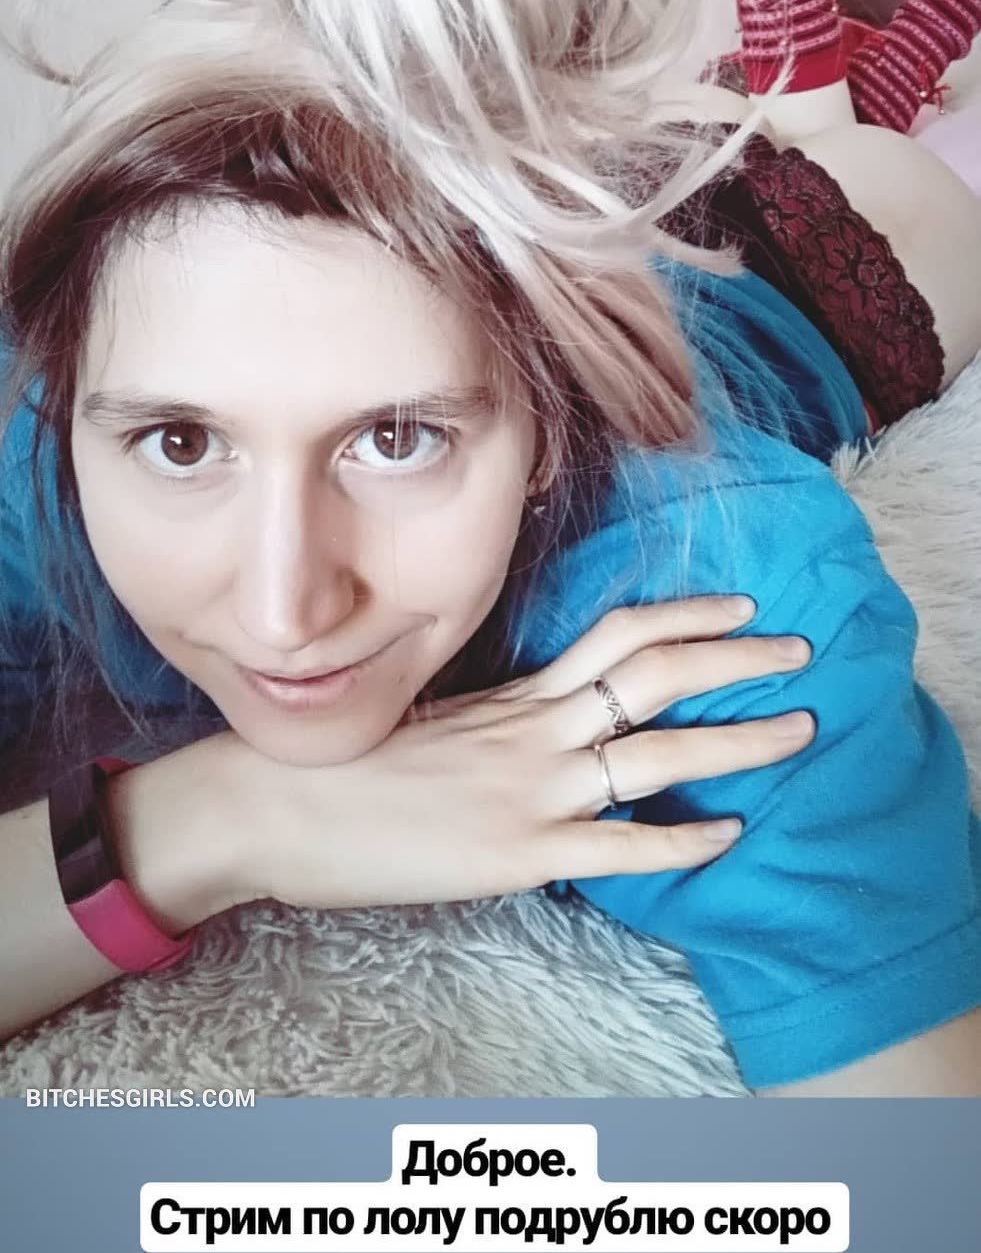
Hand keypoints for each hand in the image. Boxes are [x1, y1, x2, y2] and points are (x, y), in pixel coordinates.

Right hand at [229, 596, 813, 909]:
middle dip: (737, 660)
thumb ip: (498, 718)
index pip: (617, 635)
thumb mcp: (432, 719)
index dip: (687, 614)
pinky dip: (680, 841)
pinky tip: (728, 836)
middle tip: (798, 650)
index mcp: (515, 696)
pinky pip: (619, 848)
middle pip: (657, 675)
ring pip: (656, 750)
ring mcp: (530, 789)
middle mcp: (535, 730)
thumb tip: (545, 721)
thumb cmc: (346, 764)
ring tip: (800, 728)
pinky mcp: (516, 853)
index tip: (741, 605)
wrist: (274, 805)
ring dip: (738, 740)